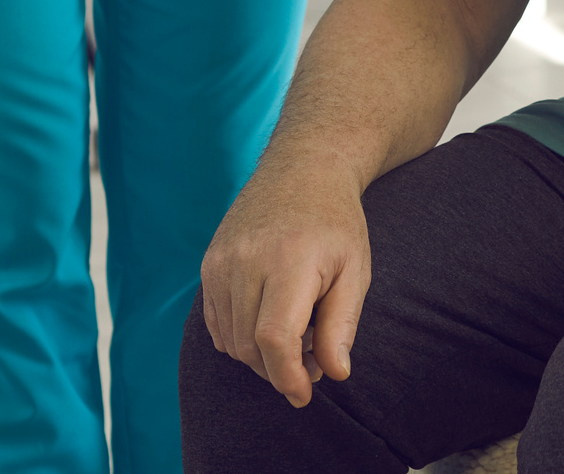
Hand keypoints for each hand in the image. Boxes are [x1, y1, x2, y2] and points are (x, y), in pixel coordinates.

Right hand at [200, 159, 369, 405]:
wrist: (303, 168)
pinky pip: (216, 323)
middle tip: (313, 360)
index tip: (304, 396)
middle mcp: (246, 259)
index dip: (287, 376)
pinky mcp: (209, 264)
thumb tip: (334, 374)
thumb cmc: (336, 223)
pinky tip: (270, 322)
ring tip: (298, 334)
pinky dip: (240, 338)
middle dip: (279, 369)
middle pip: (250, 345)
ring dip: (261, 355)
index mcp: (289, 260)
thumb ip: (342, 324)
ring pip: (230, 339)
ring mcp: (221, 261)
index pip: (274, 337)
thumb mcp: (355, 270)